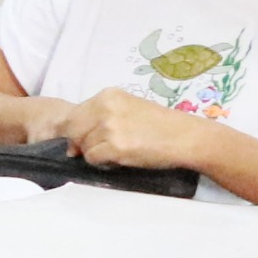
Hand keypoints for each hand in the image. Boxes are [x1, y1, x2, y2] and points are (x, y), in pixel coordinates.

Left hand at [58, 86, 216, 170]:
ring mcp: (109, 127)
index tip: (92, 137)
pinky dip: (104, 162)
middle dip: (83, 142)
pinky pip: (93, 159)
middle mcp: (105, 107)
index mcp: (107, 95)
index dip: (78, 130)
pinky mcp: (115, 146)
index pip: (73, 114)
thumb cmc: (160, 126)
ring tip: (121, 150)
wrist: (187, 138)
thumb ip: (98, 120)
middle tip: (106, 146)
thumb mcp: (127, 111)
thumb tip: (70, 147)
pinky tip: (122, 157)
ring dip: (97, 153)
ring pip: (83, 146)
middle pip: (72, 130)